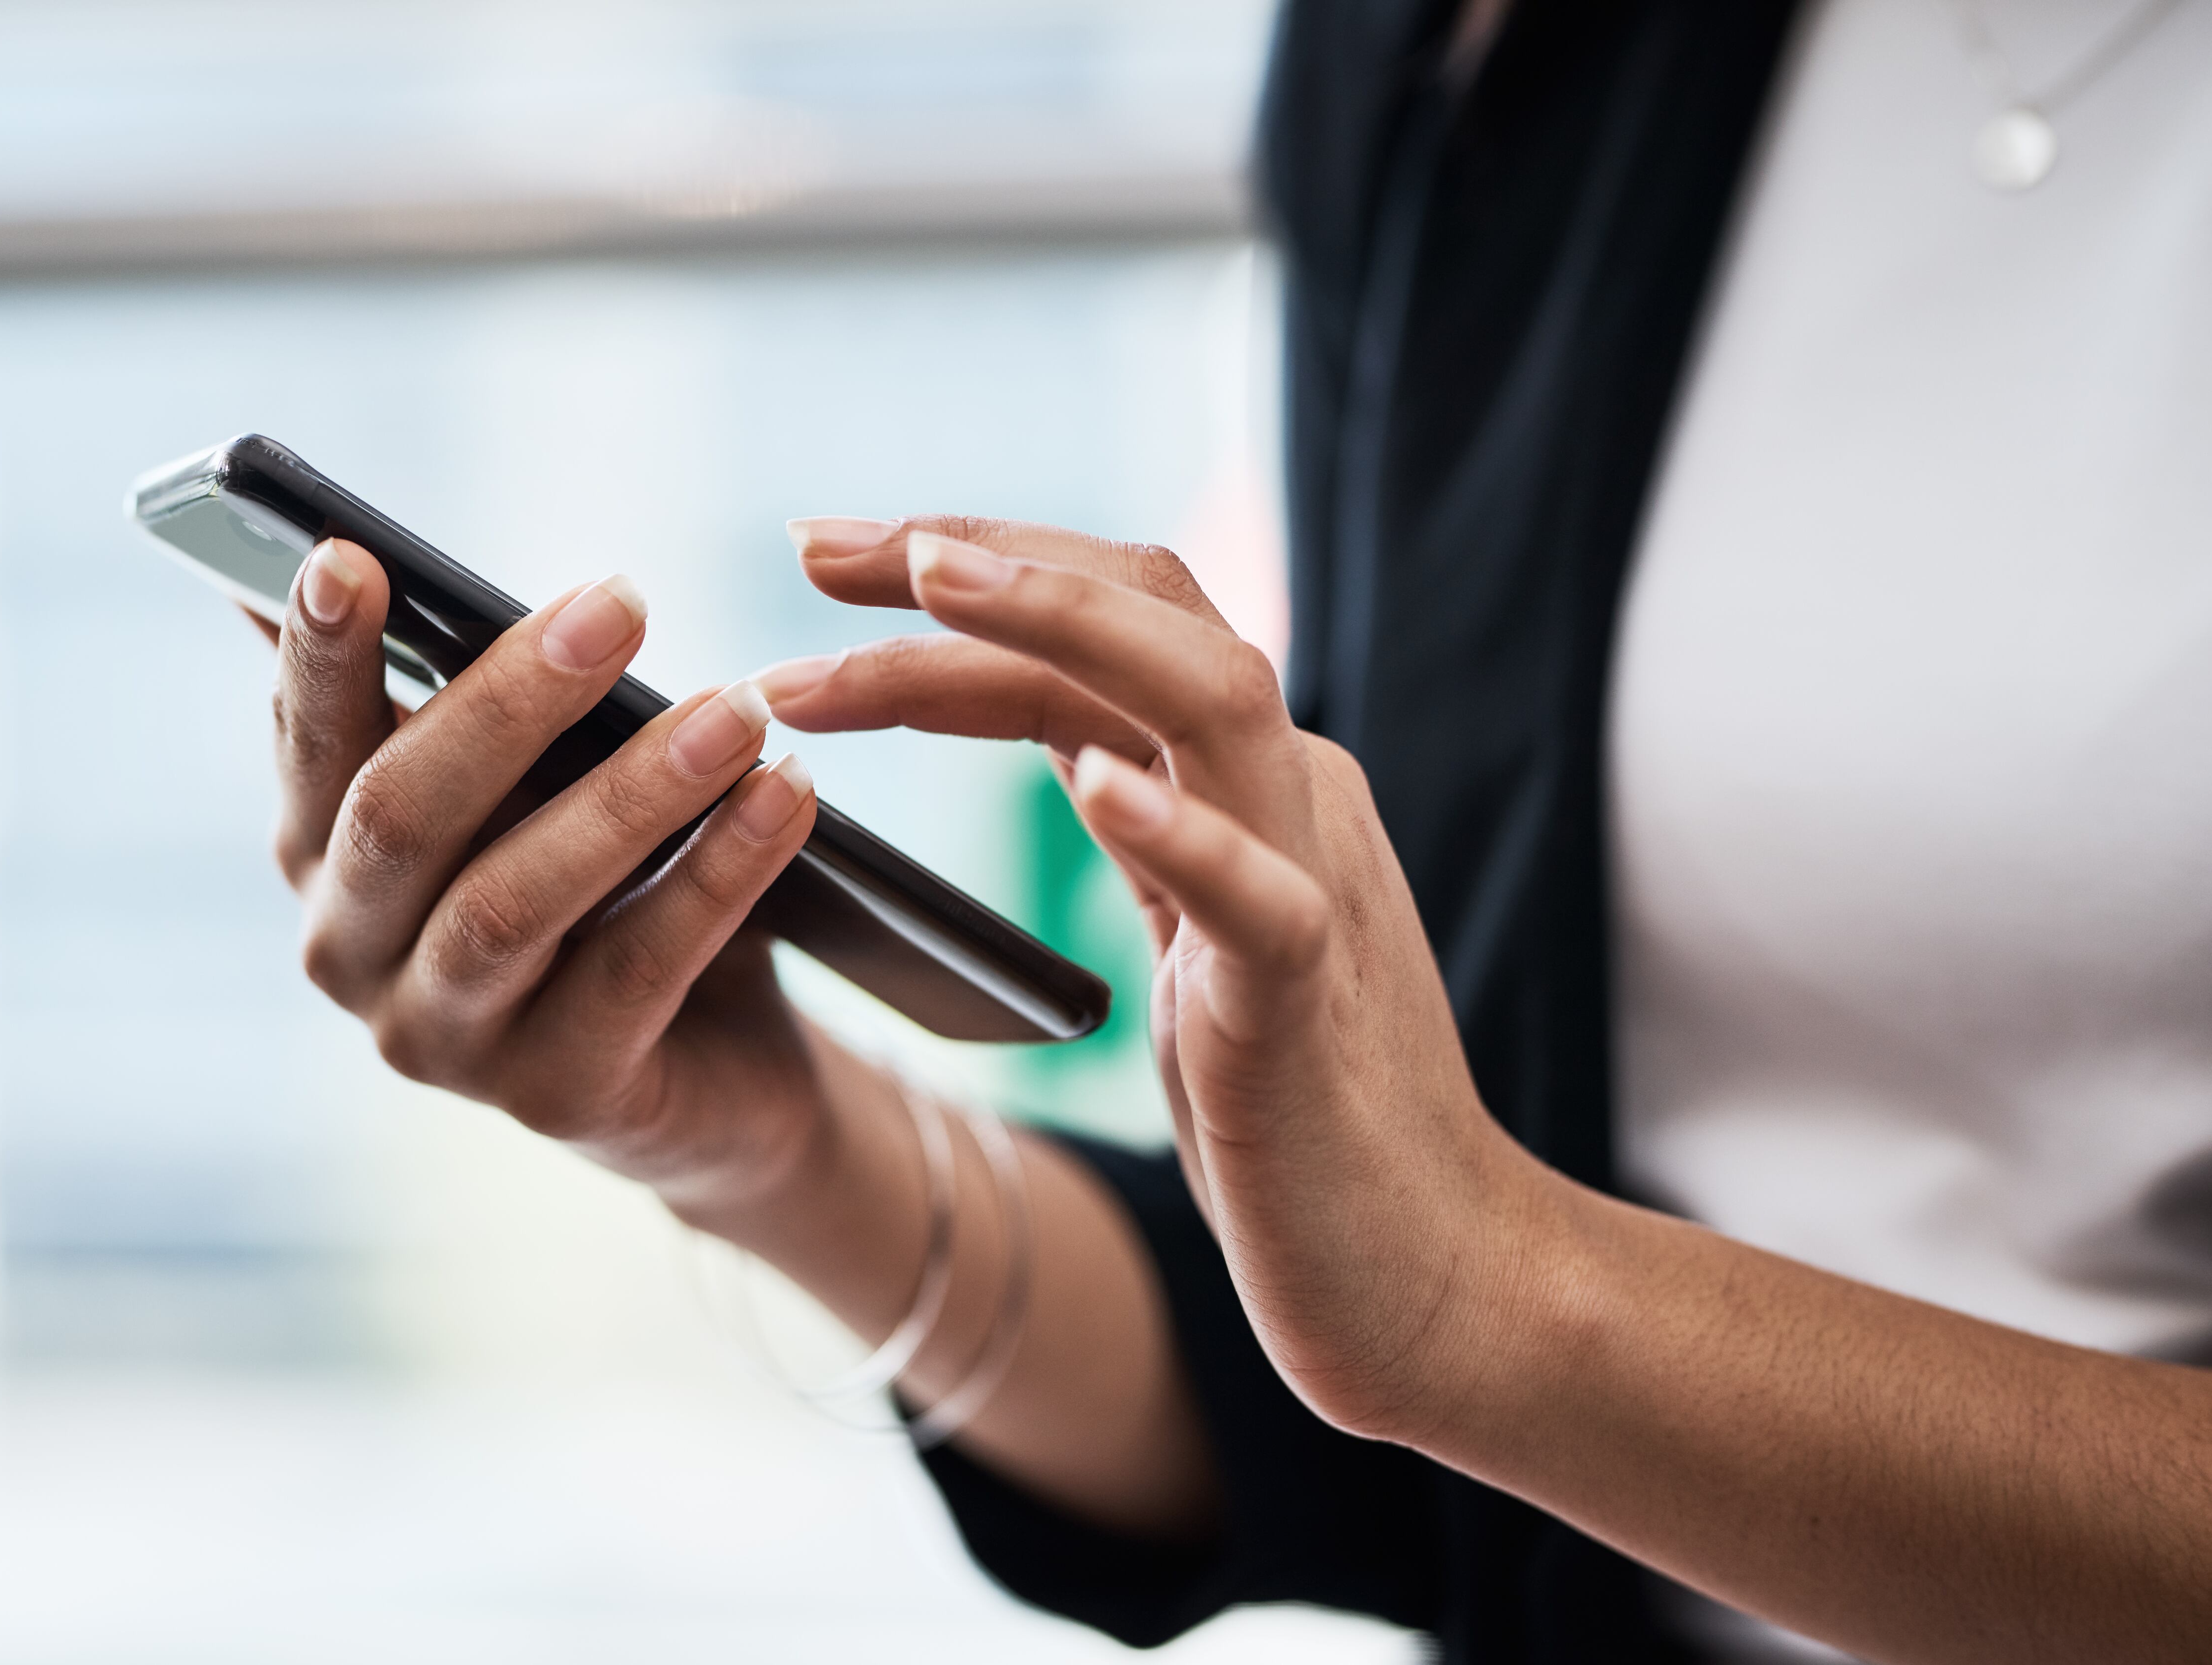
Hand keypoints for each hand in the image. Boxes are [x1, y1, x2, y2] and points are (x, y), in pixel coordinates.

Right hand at [260, 537, 828, 1208]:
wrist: (711, 1058)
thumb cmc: (601, 879)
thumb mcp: (531, 779)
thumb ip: (459, 690)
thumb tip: (346, 549)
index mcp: (323, 854)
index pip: (308, 742)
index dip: (319, 656)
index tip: (348, 555)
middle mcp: (349, 953)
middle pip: (404, 817)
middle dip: (510, 702)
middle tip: (621, 602)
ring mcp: (441, 1040)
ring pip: (512, 903)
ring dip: (632, 794)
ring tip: (737, 708)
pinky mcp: (554, 1097)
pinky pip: (635, 973)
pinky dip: (717, 877)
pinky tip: (785, 797)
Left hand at [760, 516, 1553, 1439]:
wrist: (1433, 1276)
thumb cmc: (1297, 1118)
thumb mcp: (1201, 941)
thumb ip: (1157, 834)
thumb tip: (1073, 750)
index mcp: (1249, 788)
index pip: (1101, 632)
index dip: (960, 584)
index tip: (823, 563)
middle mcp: (1289, 800)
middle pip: (1148, 612)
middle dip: (977, 558)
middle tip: (811, 544)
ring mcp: (1313, 888)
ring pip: (1211, 698)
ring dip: (1059, 625)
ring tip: (925, 578)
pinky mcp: (1309, 1007)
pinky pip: (1261, 899)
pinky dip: (1179, 832)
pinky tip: (1094, 787)